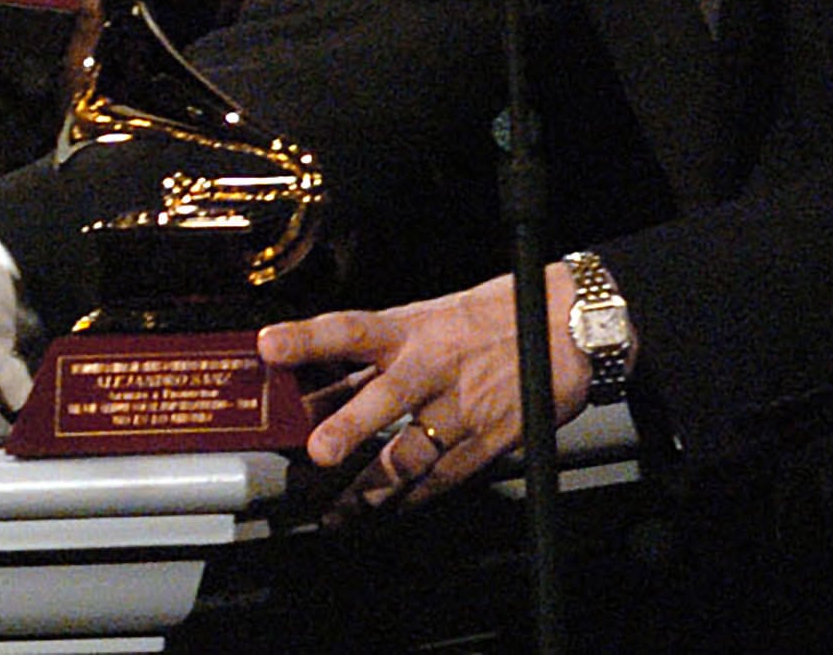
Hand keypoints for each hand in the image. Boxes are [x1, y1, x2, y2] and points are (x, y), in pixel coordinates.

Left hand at [256, 264, 587, 519]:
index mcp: (407, 329)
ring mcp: (461, 408)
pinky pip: (443, 478)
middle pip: (384, 398)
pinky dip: (412, 499)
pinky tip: (388, 513)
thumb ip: (368, 355)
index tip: (267, 345)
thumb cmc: (482, 319)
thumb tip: (308, 384)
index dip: (307, 337)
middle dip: (350, 428)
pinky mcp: (489, 441)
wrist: (565, 327)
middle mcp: (430, 368)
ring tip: (337, 513)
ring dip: (371, 488)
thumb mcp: (421, 319)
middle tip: (316, 454)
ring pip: (411, 454)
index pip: (347, 329)